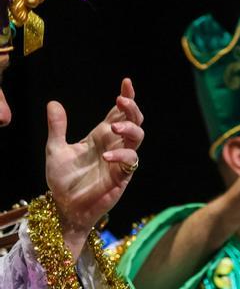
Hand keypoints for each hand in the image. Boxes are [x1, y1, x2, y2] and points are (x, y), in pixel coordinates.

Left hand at [45, 78, 144, 257]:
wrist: (65, 206)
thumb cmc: (63, 181)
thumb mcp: (55, 149)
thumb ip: (57, 127)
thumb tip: (54, 103)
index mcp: (101, 136)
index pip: (118, 113)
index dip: (126, 98)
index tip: (126, 82)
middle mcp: (114, 145)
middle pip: (134, 121)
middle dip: (132, 109)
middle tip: (122, 100)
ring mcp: (120, 160)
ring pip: (138, 138)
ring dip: (130, 128)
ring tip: (115, 125)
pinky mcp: (122, 176)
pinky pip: (131, 160)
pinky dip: (121, 155)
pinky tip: (106, 155)